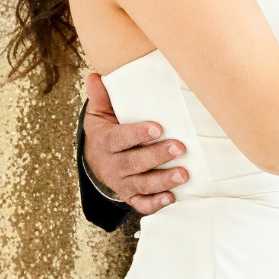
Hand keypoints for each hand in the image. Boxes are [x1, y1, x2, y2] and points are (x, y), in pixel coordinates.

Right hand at [82, 72, 188, 214]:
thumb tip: (94, 74)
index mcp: (105, 141)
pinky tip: (172, 198)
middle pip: (134, 162)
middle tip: (180, 148)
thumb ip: (100, 96)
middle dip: (158, 156)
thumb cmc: (105, 130)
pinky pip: (141, 204)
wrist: (95, 160)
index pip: (121, 138)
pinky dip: (155, 204)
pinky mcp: (129, 195)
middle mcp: (112, 165)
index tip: (158, 127)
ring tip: (183, 174)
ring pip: (141, 184)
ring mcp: (121, 183)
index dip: (138, 133)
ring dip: (163, 181)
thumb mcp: (99, 113)